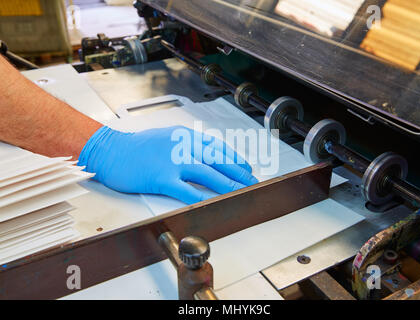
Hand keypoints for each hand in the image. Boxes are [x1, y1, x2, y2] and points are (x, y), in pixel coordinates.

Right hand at [78, 126, 257, 203]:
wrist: (111, 150)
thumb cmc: (138, 147)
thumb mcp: (167, 138)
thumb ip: (186, 146)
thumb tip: (206, 157)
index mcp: (185, 136)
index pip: (217, 147)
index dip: (234, 159)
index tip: (245, 168)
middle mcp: (182, 146)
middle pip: (217, 159)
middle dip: (237, 171)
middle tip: (252, 181)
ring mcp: (172, 161)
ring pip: (207, 173)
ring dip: (227, 183)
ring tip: (241, 191)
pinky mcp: (161, 178)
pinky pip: (185, 189)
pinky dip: (201, 196)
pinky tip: (213, 201)